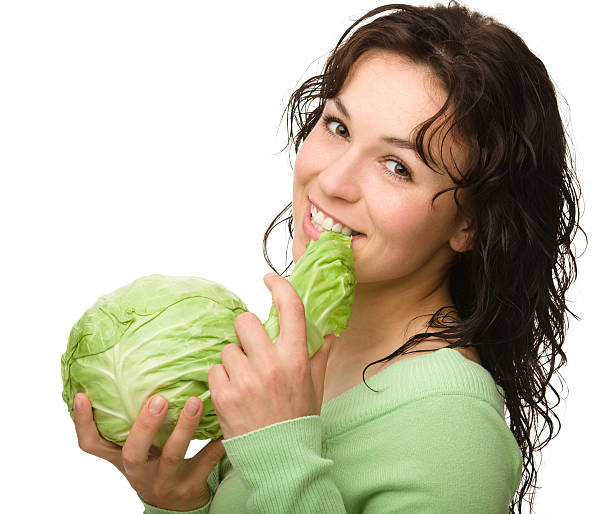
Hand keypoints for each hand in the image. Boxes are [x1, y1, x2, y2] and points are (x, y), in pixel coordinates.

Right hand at [73, 393, 225, 510]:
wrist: (176, 506)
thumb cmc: (154, 463)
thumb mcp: (137, 447)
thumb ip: (130, 419)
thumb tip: (129, 367)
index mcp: (121, 459)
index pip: (92, 444)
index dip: (83, 423)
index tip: (84, 395)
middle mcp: (138, 472)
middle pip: (134, 452)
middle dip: (145, 425)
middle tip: (158, 398)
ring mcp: (164, 482)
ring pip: (172, 456)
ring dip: (184, 427)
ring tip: (196, 401)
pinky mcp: (190, 487)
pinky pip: (206, 462)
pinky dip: (216, 443)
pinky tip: (225, 423)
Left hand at [208, 272, 332, 439]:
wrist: (281, 460)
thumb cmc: (298, 420)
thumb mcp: (315, 386)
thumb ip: (321, 354)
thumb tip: (331, 330)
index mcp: (296, 358)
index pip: (290, 308)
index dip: (278, 286)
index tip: (269, 278)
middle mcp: (271, 364)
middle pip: (244, 321)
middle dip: (245, 331)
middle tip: (251, 347)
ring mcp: (245, 380)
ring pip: (227, 348)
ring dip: (233, 360)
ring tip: (244, 380)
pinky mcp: (224, 396)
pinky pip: (214, 371)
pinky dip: (221, 380)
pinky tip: (234, 394)